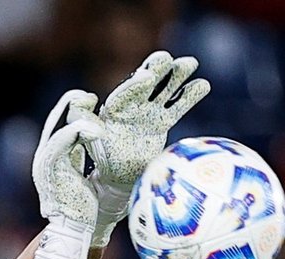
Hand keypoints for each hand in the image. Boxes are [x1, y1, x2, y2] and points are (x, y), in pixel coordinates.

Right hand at [32, 90, 102, 230]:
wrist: (75, 232)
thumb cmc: (87, 212)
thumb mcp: (86, 179)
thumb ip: (85, 161)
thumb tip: (100, 148)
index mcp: (54, 160)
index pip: (60, 126)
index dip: (74, 111)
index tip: (93, 102)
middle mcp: (45, 158)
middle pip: (55, 120)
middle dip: (71, 103)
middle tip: (90, 95)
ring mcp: (45, 162)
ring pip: (58, 127)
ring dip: (77, 114)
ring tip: (94, 106)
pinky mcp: (50, 167)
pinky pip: (62, 140)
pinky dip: (78, 131)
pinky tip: (96, 130)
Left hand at [88, 50, 211, 244]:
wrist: (119, 176)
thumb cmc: (102, 156)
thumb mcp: (86, 137)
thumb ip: (81, 118)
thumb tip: (87, 98)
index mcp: (114, 108)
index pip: (126, 94)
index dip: (135, 85)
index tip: (146, 77)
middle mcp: (133, 105)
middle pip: (146, 84)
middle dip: (156, 70)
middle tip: (165, 57)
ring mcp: (149, 112)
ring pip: (164, 90)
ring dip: (176, 76)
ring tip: (190, 62)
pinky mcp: (162, 122)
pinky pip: (178, 107)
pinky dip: (189, 96)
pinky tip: (203, 84)